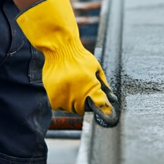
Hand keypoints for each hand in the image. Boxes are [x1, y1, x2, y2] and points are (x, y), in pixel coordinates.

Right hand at [16, 0, 118, 124]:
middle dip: (86, 104)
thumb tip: (111, 99)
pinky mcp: (52, 98)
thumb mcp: (97, 69)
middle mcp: (75, 95)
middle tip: (84, 91)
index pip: (100, 106)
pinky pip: (60, 106)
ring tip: (73, 87)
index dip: (104, 110)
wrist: (60, 49)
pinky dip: (64, 101)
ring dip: (74, 103)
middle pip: (84, 110)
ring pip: (71, 109)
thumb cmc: (80, 57)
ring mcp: (62, 97)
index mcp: (89, 87)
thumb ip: (104, 85)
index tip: (107, 114)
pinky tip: (65, 88)